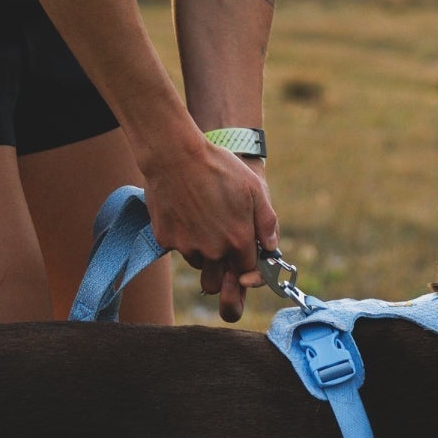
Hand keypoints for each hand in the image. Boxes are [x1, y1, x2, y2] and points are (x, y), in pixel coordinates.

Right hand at [143, 143, 275, 323]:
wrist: (175, 155)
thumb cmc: (218, 167)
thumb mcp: (254, 188)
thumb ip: (266, 221)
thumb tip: (271, 246)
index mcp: (238, 240)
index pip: (247, 270)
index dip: (246, 264)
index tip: (242, 255)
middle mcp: (213, 250)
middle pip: (217, 282)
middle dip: (221, 274)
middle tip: (221, 253)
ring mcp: (187, 246)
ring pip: (198, 263)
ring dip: (203, 252)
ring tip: (204, 221)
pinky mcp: (166, 239)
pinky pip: (178, 247)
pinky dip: (183, 237)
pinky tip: (185, 212)